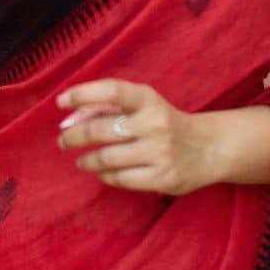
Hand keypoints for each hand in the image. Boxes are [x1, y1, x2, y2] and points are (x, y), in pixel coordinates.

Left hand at [54, 79, 218, 196]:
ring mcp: (159, 152)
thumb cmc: (164, 122)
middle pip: (101, 129)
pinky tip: (102, 172)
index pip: (112, 91)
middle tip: (62, 140)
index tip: (60, 102)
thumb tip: (70, 118)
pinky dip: (105, 175)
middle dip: (74, 136)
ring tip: (81, 159)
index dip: (83, 94)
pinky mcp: (162, 178)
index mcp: (148, 99)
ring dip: (87, 159)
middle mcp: (154, 123)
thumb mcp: (144, 106)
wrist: (209, 147)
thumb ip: (109, 107)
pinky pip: (120, 178)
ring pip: (107, 158)